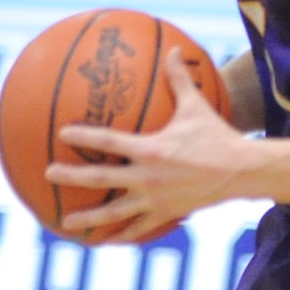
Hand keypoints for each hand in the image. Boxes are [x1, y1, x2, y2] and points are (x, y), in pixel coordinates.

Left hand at [46, 49, 249, 242]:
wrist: (241, 172)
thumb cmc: (216, 136)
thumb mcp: (196, 106)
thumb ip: (179, 78)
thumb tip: (172, 48)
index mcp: (151, 149)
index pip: (109, 141)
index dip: (84, 136)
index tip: (63, 133)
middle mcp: (148, 177)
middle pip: (102, 178)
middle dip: (72, 176)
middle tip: (48, 172)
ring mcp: (155, 199)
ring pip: (115, 212)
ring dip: (88, 217)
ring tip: (65, 222)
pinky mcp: (165, 214)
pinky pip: (138, 229)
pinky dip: (120, 236)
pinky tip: (104, 241)